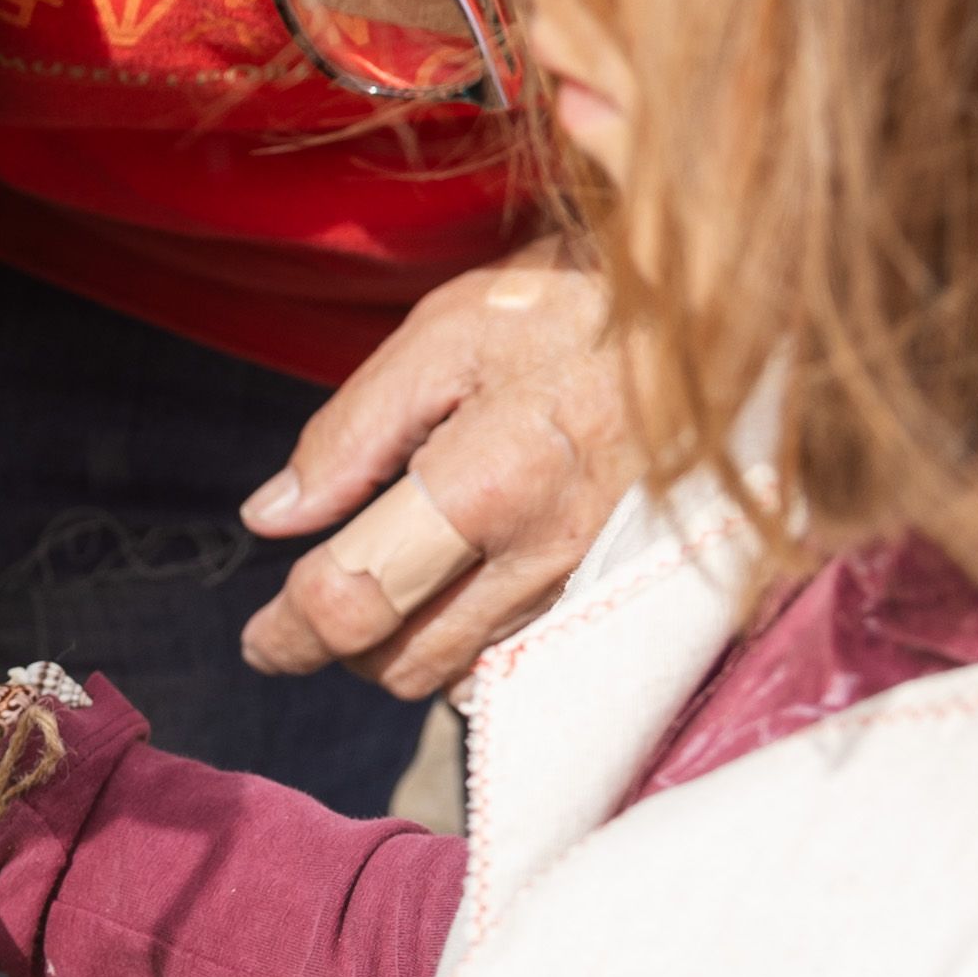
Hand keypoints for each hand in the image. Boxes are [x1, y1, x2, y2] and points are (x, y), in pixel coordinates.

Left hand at [239, 245, 629, 694]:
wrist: (719, 310)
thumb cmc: (571, 305)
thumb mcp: (444, 334)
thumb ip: (349, 432)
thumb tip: (272, 517)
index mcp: (488, 484)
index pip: (358, 600)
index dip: (289, 634)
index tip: (259, 643)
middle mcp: (542, 553)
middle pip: (402, 663)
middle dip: (339, 647)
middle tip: (306, 606)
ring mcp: (588, 580)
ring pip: (459, 671)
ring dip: (400, 647)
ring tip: (376, 586)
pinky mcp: (617, 589)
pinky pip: (515, 654)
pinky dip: (463, 641)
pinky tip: (449, 587)